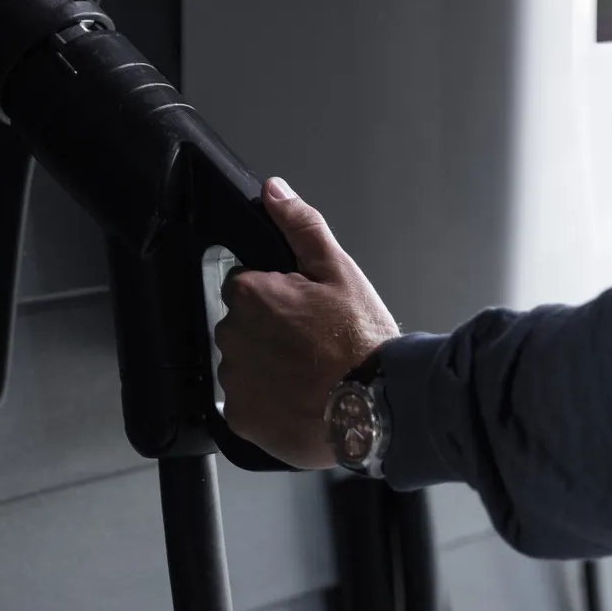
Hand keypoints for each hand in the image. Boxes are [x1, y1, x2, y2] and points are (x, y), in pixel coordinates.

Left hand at [215, 178, 400, 468]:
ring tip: (310, 372)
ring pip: (244, 364)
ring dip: (268, 366)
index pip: (246, 285)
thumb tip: (274, 192)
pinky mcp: (242, 418)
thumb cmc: (362, 342)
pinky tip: (299, 397)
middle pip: (243, 325)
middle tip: (312, 343)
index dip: (278, 296)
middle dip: (270, 330)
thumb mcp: (340, 270)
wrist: (377, 406)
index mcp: (252, 294)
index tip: (304, 312)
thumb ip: (301, 226)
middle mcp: (234, 336)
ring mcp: (236, 380)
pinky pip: (246, 403)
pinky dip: (267, 402)